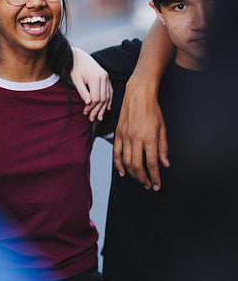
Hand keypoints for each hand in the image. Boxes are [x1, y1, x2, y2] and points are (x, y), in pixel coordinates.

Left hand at [71, 48, 112, 120]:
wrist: (79, 57)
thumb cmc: (75, 68)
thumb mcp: (76, 81)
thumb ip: (83, 92)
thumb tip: (88, 103)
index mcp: (96, 78)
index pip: (96, 98)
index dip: (91, 107)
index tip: (85, 113)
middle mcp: (104, 77)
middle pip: (103, 98)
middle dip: (97, 110)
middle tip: (91, 118)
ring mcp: (106, 77)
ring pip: (107, 96)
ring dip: (103, 108)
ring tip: (99, 117)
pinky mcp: (106, 77)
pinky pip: (110, 91)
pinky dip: (109, 100)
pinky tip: (107, 108)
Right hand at [113, 76, 169, 190]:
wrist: (137, 95)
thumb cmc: (153, 110)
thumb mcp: (162, 128)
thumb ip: (163, 148)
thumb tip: (165, 164)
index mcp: (149, 137)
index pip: (152, 163)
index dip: (154, 176)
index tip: (157, 185)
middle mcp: (135, 138)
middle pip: (137, 165)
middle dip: (143, 178)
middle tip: (148, 185)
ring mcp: (124, 136)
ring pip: (126, 161)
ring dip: (132, 174)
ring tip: (139, 179)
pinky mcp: (118, 134)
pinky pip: (116, 153)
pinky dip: (118, 165)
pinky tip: (123, 172)